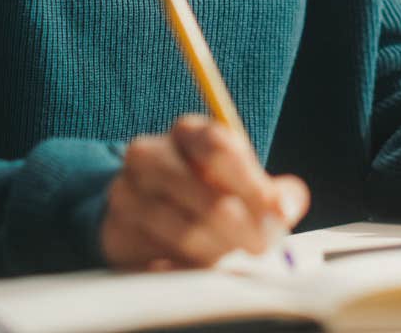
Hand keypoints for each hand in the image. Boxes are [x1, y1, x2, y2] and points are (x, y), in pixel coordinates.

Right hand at [100, 114, 310, 271]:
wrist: (144, 210)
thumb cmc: (206, 191)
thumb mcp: (242, 181)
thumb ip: (274, 192)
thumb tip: (286, 205)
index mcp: (187, 131)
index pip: (220, 149)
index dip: (254, 185)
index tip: (279, 214)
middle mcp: (149, 154)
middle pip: (207, 197)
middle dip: (245, 229)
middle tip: (265, 247)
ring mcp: (126, 192)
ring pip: (186, 232)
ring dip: (219, 251)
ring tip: (233, 255)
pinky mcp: (115, 232)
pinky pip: (160, 259)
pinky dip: (187, 268)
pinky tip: (199, 266)